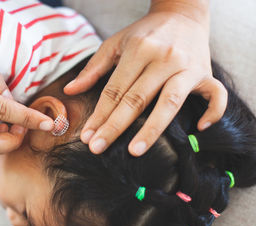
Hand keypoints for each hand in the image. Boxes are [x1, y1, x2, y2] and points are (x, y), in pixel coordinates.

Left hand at [64, 2, 226, 155]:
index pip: (114, 90)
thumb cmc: (145, 33)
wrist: (182, 13)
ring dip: (151, 129)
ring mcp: (187, 66)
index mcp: (138, 50)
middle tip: (98, 148)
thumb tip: (69, 91)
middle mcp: (163, 58)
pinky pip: (216, 95)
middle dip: (115, 127)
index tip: (87, 137)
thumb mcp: (115, 44)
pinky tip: (198, 129)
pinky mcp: (206, 73)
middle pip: (136, 99)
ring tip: (134, 151)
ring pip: (169, 102)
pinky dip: (212, 112)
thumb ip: (93, 69)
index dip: (99, 115)